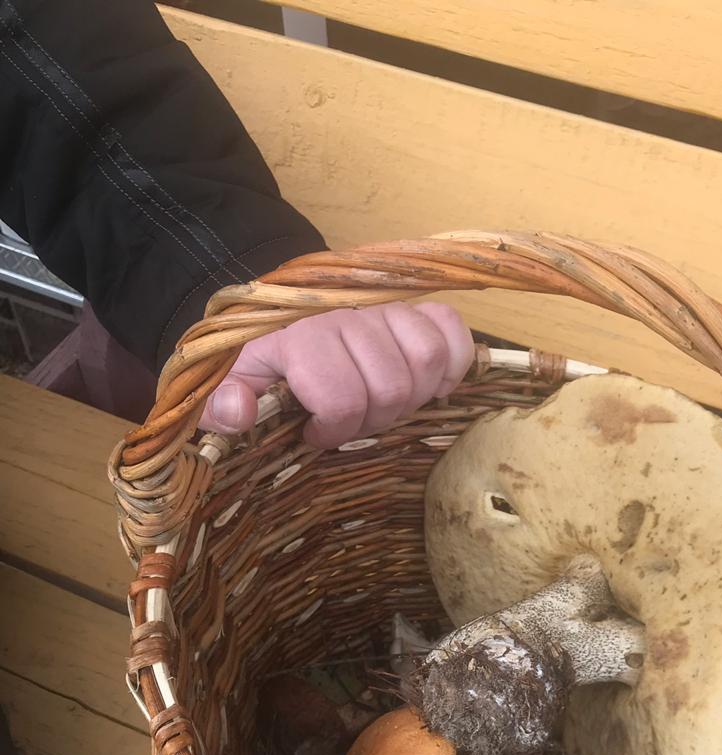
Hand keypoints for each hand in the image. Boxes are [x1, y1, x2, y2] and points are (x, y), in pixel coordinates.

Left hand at [199, 302, 473, 448]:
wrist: (286, 312)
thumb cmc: (265, 357)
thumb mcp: (234, 379)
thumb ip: (224, 400)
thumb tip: (236, 413)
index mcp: (301, 337)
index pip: (342, 397)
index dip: (334, 429)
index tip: (315, 433)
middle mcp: (348, 317)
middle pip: (390, 386)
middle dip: (373, 419)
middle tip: (351, 420)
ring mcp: (386, 310)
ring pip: (426, 359)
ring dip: (412, 395)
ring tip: (386, 403)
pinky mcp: (417, 308)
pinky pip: (451, 329)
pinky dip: (451, 362)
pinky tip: (429, 384)